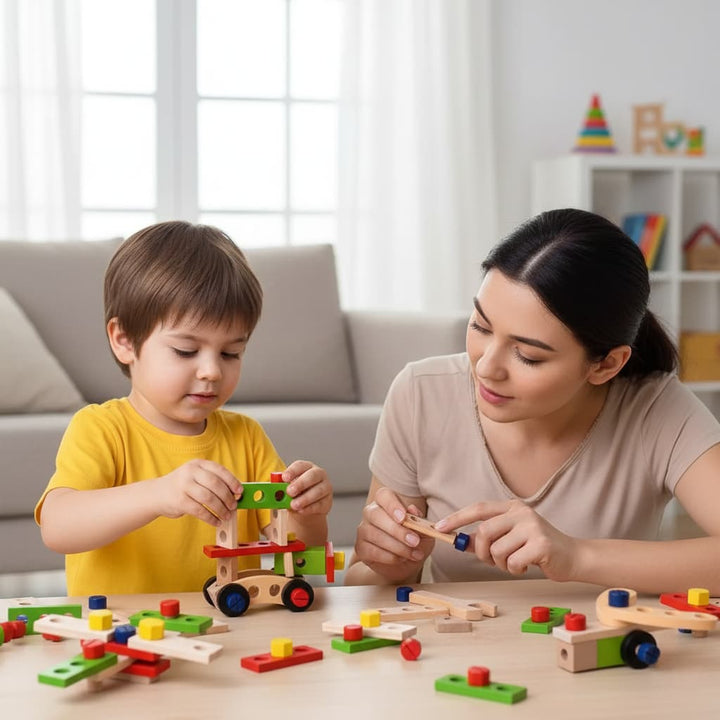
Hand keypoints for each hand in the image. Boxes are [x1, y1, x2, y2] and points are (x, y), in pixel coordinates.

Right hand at [150, 459, 241, 525]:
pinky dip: (211, 518)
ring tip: (227, 515)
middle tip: (234, 506)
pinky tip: (216, 521)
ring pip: (209, 498)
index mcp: (198, 464)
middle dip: (228, 497)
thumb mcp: (196, 477)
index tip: (240, 492)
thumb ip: (213, 481)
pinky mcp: (179, 501)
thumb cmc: (183, 487)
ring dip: (221, 509)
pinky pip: (200, 511)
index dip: (232, 481)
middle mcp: (190, 472)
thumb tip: (235, 494)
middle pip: (215, 484)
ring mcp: (183, 486)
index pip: (220, 470)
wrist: (157, 494)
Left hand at [283, 460, 332, 515]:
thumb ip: (280, 487)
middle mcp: (318, 475)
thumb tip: (272, 490)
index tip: (284, 478)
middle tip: (290, 492)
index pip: (300, 465)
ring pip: (318, 491)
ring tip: (294, 505)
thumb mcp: (286, 487)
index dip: (292, 471)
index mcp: (307, 467)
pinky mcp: (327, 501)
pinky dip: (309, 508)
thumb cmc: (295, 492)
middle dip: (301, 483)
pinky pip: (320, 504)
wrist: (306, 506)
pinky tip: (301, 511)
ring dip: (305, 498)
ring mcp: (325, 487)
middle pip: (312, 476)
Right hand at [354, 486, 433, 583]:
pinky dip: (390, 557)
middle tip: (414, 541)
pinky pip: (372, 551)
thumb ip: (419, 520)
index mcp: (386, 502)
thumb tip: (413, 510)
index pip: (384, 495)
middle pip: (376, 515)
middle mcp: (371, 513)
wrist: (405, 563)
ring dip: (397, 547)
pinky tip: (401, 558)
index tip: (403, 517)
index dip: (392, 505)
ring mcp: (364, 530)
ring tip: (413, 554)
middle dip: (397, 530)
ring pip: (375, 535)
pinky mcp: (361, 548)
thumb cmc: (413, 541)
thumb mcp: (422, 530)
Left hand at [435, 500, 577, 580]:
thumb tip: (462, 542)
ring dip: (501, 564)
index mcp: (511, 507)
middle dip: (482, 552)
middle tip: (492, 561)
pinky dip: (514, 570)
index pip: (478, 509)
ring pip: (497, 550)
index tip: (440, 528)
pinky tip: (526, 566)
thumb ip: (488, 538)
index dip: (457, 518)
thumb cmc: (537, 548)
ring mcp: (532, 527)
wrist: (573, 557)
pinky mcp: (541, 544)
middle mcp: (521, 512)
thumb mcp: (511, 538)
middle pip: (484, 532)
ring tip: (514, 563)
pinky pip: (512, 562)